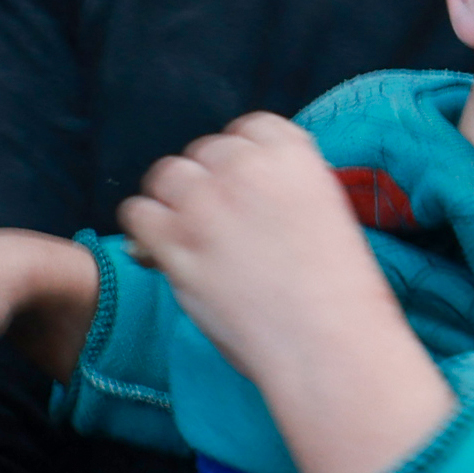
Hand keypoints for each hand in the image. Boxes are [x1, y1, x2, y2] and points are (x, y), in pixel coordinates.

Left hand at [123, 116, 452, 472]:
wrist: (327, 344)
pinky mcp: (175, 240)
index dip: (242, 160)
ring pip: (166, 175)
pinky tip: (163, 252)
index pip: (251, 128)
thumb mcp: (324, 215)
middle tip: (220, 225)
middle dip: (208, 183)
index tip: (245, 190)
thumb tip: (229, 190)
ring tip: (188, 236)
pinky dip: (144, 231)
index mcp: (293, 155)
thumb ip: (281, 189)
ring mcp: (206, 201)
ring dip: (173, 201)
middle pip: (205, 151)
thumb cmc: (336, 295)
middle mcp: (246, 166)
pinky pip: (136, 212)